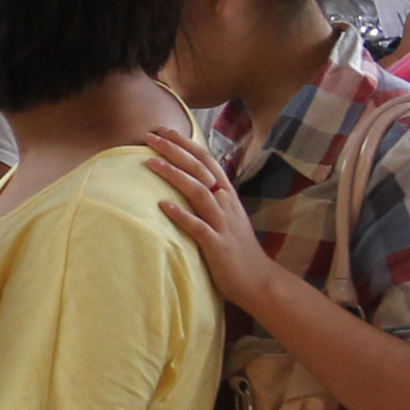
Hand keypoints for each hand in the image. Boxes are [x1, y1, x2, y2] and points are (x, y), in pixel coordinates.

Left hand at [141, 125, 291, 328]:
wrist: (258, 280)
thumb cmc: (237, 248)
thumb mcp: (227, 216)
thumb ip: (212, 197)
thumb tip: (190, 179)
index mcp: (227, 194)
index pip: (206, 160)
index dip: (186, 143)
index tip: (164, 130)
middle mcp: (226, 204)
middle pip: (199, 169)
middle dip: (175, 150)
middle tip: (151, 136)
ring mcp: (222, 224)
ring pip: (198, 192)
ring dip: (174, 175)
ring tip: (151, 163)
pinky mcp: (217, 245)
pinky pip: (197, 227)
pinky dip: (180, 215)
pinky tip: (161, 205)